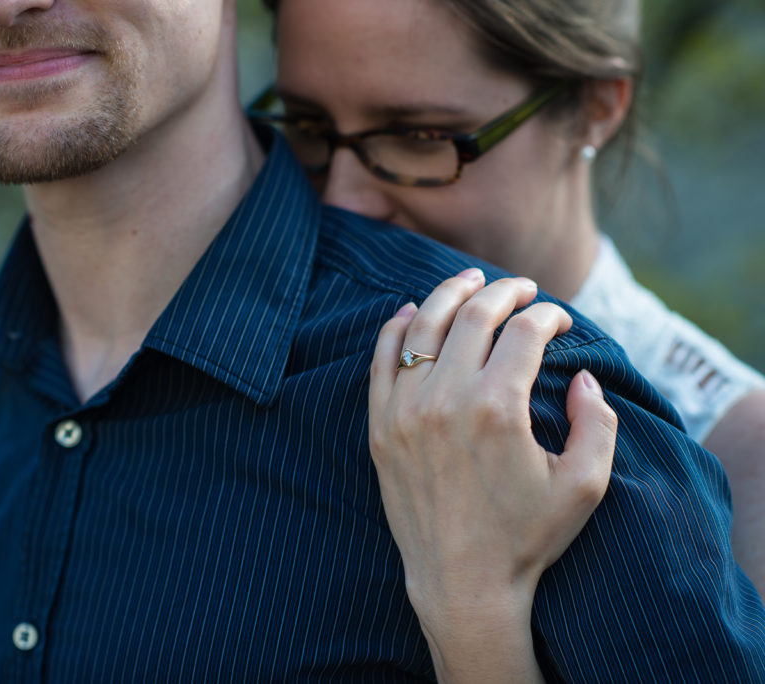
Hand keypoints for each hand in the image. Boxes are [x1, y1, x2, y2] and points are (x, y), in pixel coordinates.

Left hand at [369, 269, 616, 680]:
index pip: (523, 332)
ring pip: (423, 327)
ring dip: (449, 295)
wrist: (462, 582)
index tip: (559, 320)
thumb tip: (584, 377)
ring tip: (469, 281)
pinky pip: (381, 361)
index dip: (548, 316)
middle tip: (520, 288)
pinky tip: (411, 311)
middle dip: (502, 292)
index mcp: (499, 408)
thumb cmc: (527, 537)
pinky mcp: (381, 427)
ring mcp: (406, 410)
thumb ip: (600, 423)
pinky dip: (395, 328)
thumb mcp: (585, 484)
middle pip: (472, 316)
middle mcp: (446, 399)